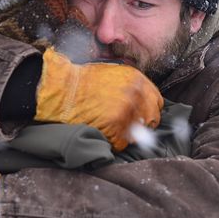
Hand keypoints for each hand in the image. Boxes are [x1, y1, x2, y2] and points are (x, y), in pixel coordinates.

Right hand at [34, 47, 163, 151]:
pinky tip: (102, 134)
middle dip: (140, 125)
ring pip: (137, 133)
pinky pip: (121, 143)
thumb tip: (141, 103)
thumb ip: (131, 86)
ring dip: (125, 134)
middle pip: (151, 119)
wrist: (62, 89)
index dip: (147, 111)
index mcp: (136, 80)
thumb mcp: (112, 73)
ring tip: (110, 129)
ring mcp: (126, 111)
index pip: (156, 102)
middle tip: (125, 127)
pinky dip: (112, 143)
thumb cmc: (82, 81)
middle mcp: (135, 94)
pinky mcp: (114, 126)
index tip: (140, 116)